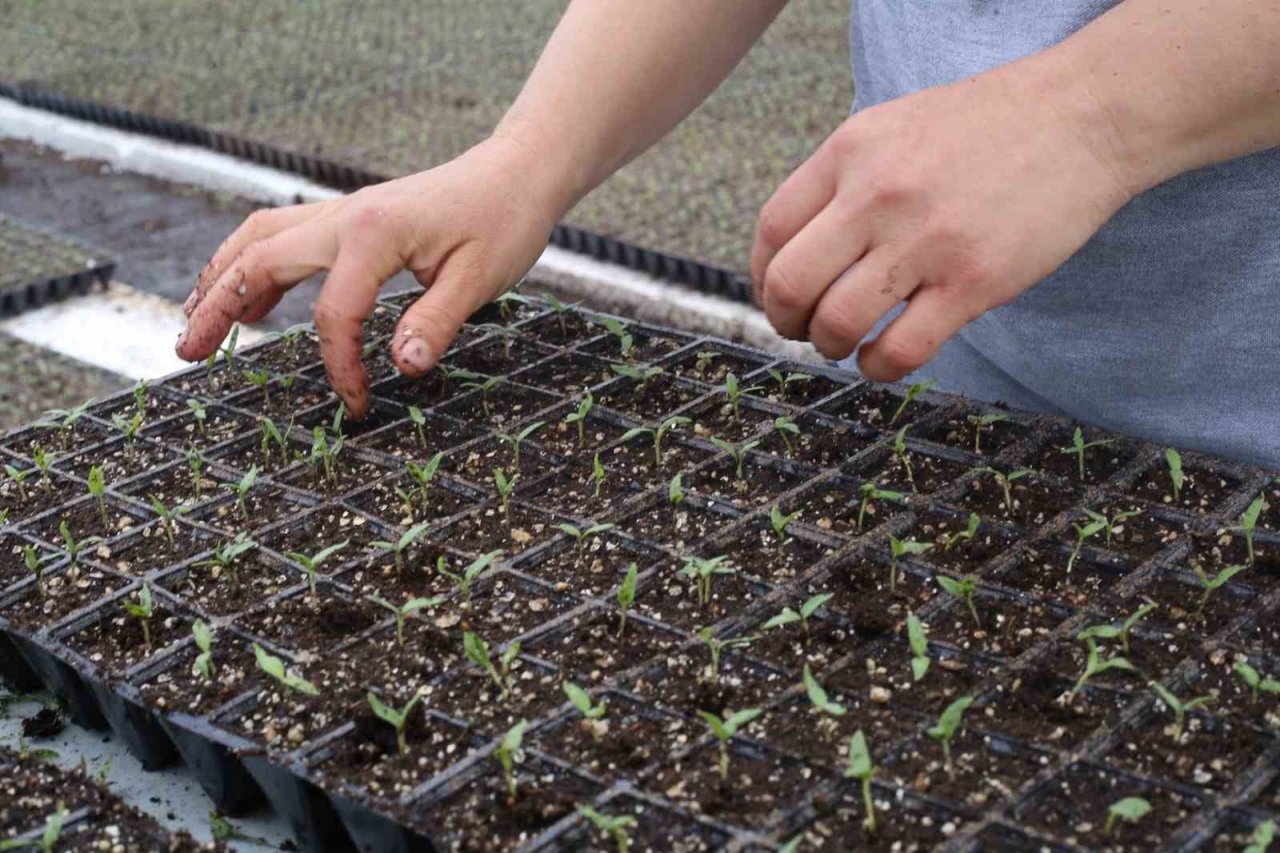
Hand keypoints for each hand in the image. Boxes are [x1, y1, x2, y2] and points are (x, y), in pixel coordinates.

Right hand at [176, 135, 565, 417]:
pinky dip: (253, 264)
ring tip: (194, 323)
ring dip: (222, 279)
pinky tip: (248, 299)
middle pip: (258, 260)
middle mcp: (343, 215)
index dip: (340, 365)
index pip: (335, 312)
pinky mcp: (349, 216)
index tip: (357, 403)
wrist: (515, 172)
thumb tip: (402, 368)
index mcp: (373, 233)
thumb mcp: (481, 279)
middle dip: (218, 308)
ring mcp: (341, 211)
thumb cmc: (504, 222)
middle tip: (188, 354)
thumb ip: (436, 322)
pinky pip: (283, 235)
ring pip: (259, 238)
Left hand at [750, 57, 1137, 380]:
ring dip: (829, 346)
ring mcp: (925, 241)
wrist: (1084, 116)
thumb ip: (844, 177)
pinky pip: (899, 350)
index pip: (771, 231)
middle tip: (803, 329)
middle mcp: (877, 194)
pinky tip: (881, 361)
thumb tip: (798, 244)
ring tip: (845, 344)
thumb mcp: (895, 127)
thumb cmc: (987, 127)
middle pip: (789, 283)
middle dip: (785, 321)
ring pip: (836, 322)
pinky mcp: (973, 282)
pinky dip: (877, 368)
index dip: (760, 277)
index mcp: (850, 151)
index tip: (775, 295)